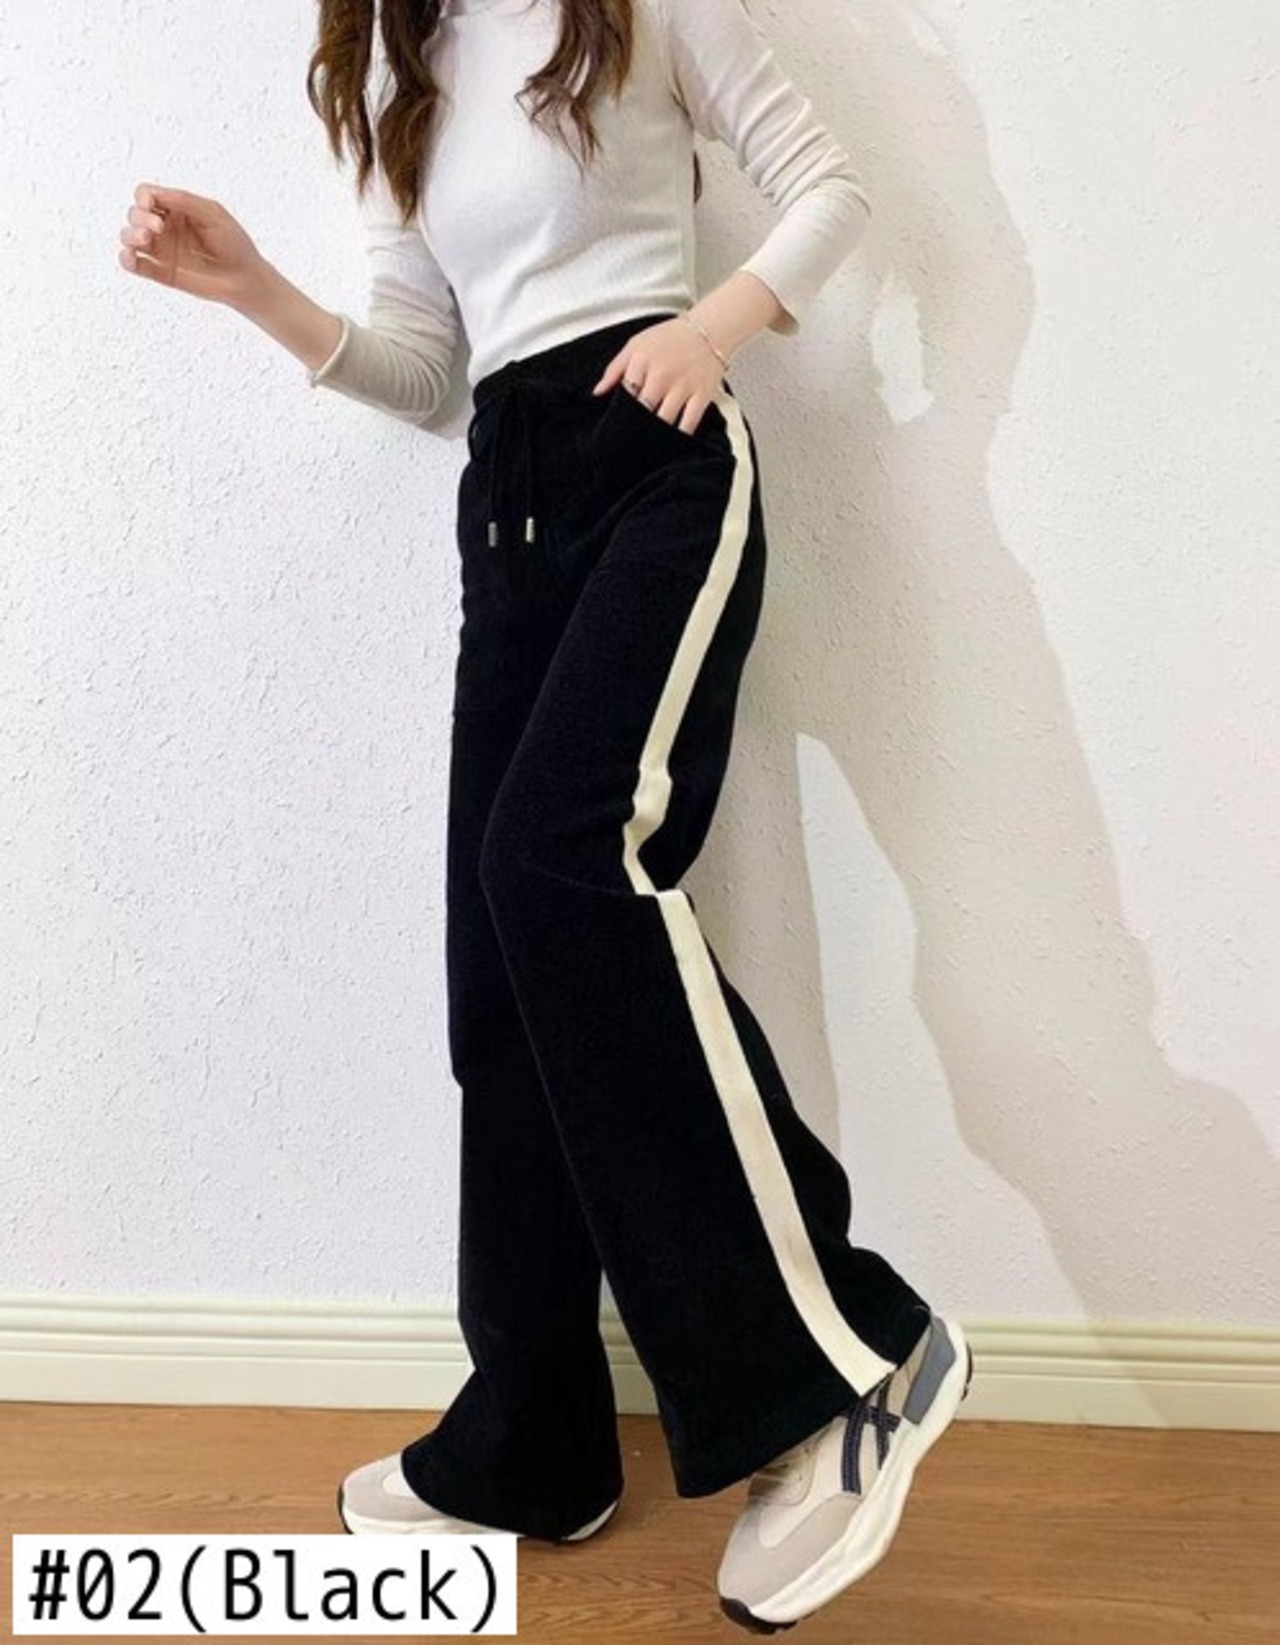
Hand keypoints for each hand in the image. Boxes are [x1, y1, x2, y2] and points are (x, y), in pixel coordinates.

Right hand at [118, 183, 275, 309]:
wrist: (245, 278)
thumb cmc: (234, 243)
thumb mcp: (213, 213)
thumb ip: (185, 200)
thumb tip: (154, 193)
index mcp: (176, 209)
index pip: (147, 194)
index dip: (143, 196)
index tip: (151, 204)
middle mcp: (165, 227)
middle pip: (135, 213)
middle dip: (140, 217)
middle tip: (159, 228)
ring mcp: (162, 250)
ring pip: (129, 237)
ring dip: (131, 235)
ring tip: (147, 240)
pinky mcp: (161, 272)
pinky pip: (134, 265)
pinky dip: (126, 259)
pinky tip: (130, 256)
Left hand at [591, 315, 727, 435]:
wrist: (709, 330)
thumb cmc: (670, 338)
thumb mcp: (636, 345)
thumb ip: (614, 368)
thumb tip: (598, 392)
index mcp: (642, 361)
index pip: (625, 394)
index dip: (620, 410)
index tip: (617, 422)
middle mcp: (661, 375)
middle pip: (643, 410)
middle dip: (636, 424)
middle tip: (632, 437)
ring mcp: (683, 386)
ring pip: (664, 420)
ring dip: (656, 432)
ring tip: (649, 441)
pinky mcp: (702, 395)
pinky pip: (689, 422)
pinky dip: (680, 433)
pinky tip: (672, 438)